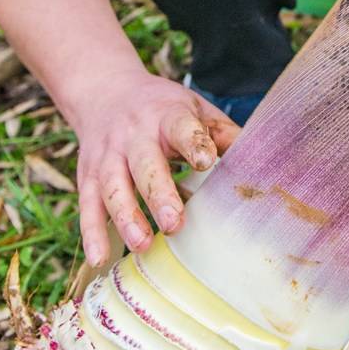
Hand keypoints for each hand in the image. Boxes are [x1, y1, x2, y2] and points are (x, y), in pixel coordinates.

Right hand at [69, 69, 238, 265]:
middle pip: (143, 164)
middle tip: (175, 224)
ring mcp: (106, 156)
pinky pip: (87, 205)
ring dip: (125, 217)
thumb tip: (262, 157)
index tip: (206, 161)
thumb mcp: (192, 108)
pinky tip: (99, 258)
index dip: (192, 143)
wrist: (102, 90)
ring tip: (142, 244)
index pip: (180, 128)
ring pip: (111, 187)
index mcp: (165, 116)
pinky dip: (91, 233)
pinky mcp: (86, 175)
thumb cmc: (161, 108)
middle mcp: (132, 136)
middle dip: (158, 194)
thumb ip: (222, 133)